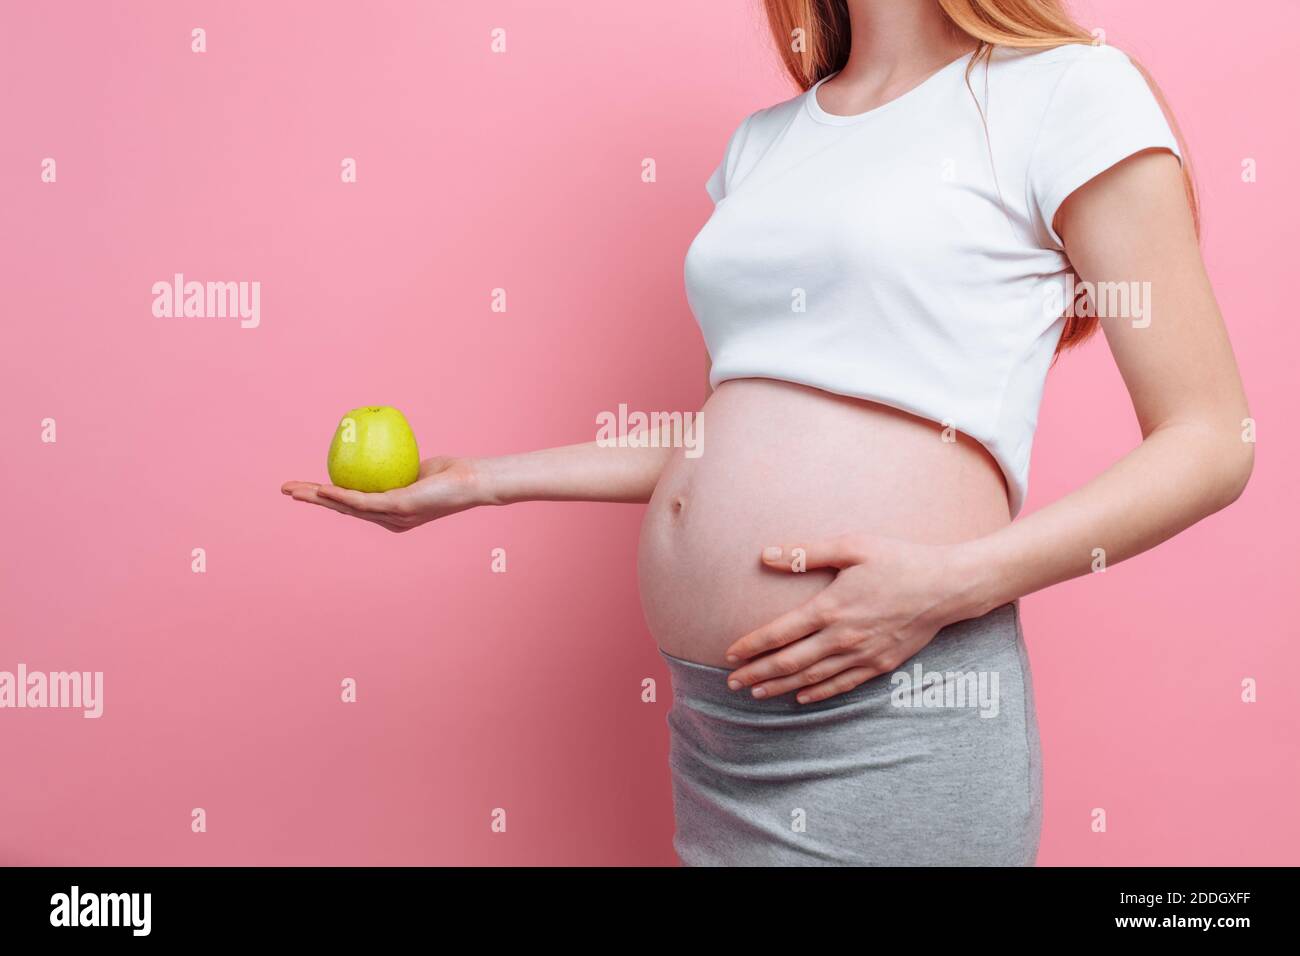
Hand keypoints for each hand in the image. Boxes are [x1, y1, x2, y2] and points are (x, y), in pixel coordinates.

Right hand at [280, 456, 486, 532]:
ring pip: (347, 508)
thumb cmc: (448, 473)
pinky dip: (341, 496)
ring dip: (318, 499)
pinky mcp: (398, 508)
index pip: (351, 505)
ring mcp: (392, 517)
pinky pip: (363, 501)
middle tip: (286, 491)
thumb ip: (395, 468)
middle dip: (312, 500)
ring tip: (295, 492)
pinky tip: (324, 490)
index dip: (326, 497)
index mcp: (390, 513)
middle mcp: (389, 520)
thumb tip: (375, 449)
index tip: (305, 487)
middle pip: (342, 509)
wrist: (470, 481)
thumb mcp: (415, 469)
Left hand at [724, 533, 986, 703]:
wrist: (947, 586)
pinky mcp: (880, 664)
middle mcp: (842, 637)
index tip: (730, 654)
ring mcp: (862, 655)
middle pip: (789, 662)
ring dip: (780, 687)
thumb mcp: (852, 546)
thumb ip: (807, 553)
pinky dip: (818, 693)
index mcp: (831, 607)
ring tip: (756, 693)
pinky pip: (842, 684)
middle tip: (731, 683)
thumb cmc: (898, 560)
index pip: (779, 633)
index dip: (752, 646)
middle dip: (757, 674)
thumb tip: (766, 555)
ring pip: (812, 677)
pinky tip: (801, 696)